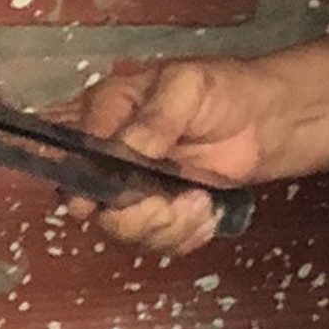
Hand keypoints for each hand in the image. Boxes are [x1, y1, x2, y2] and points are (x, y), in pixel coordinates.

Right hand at [75, 59, 270, 257]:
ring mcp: (129, 187)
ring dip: (165, 226)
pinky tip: (206, 211)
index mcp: (101, 113)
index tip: (109, 194)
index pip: (68, 150)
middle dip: (130, 214)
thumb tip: (126, 148)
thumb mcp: (188, 86)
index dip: (79, 178)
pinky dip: (185, 234)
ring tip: (200, 202)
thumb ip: (157, 115)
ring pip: (121, 229)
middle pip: (86, 201)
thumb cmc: (220, 91)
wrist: (261, 121)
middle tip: (167, 205)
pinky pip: (155, 242)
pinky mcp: (156, 213)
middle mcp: (104, 155)